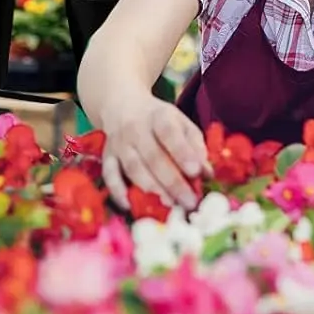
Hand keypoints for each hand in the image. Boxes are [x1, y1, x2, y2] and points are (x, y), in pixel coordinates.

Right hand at [100, 96, 210, 212]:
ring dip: (151, 189)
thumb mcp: (182, 123)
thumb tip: (206, 173)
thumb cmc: (160, 121)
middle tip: (189, 202)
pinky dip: (117, 191)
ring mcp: (119, 143)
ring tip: (169, 206)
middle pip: (153, 156)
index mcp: (159, 116)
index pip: (169, 132)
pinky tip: (129, 206)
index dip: (182, 152)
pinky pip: (109, 175)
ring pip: (133, 167)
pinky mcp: (107, 156)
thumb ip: (195, 146)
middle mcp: (136, 128)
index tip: (196, 171)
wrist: (123, 106)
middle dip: (172, 181)